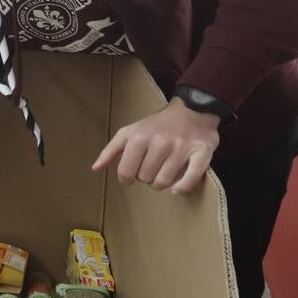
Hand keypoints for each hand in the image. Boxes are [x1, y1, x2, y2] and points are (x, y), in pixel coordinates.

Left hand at [92, 98, 220, 193]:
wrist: (193, 109)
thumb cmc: (157, 125)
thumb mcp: (129, 132)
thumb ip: (111, 150)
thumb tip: (95, 168)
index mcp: (140, 137)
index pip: (126, 172)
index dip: (127, 178)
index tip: (132, 175)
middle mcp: (160, 142)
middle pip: (146, 178)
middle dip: (147, 177)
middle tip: (152, 167)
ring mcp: (182, 147)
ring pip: (165, 181)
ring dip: (162, 183)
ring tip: (163, 173)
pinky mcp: (202, 151)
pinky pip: (191, 178)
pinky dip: (182, 187)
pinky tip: (176, 188)